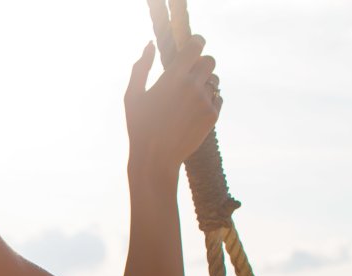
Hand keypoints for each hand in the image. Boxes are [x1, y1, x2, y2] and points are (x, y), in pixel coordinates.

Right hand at [124, 36, 221, 171]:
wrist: (155, 158)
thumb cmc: (139, 126)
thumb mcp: (132, 96)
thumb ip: (141, 68)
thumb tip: (150, 44)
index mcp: (172, 77)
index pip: (196, 45)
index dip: (196, 42)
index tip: (193, 46)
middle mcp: (192, 86)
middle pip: (210, 60)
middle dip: (201, 64)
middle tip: (189, 75)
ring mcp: (204, 101)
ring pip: (214, 80)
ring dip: (205, 83)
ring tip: (189, 98)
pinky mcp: (212, 115)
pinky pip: (218, 98)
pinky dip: (209, 100)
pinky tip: (193, 111)